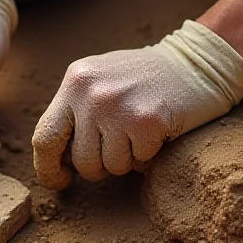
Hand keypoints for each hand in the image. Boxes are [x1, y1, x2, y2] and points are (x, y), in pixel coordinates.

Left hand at [32, 20, 242, 188]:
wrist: (198, 62)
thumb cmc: (144, 79)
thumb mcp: (100, 82)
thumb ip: (75, 113)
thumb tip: (54, 161)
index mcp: (75, 82)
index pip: (44, 136)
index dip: (48, 168)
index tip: (60, 180)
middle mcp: (91, 93)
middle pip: (80, 161)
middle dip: (96, 169)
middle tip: (116, 152)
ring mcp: (118, 106)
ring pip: (110, 166)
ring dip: (127, 160)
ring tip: (138, 134)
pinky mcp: (147, 121)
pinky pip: (139, 162)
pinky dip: (149, 156)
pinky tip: (157, 133)